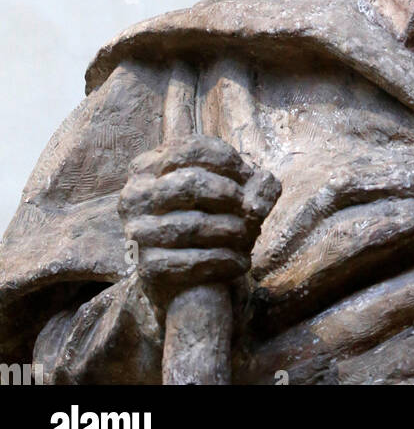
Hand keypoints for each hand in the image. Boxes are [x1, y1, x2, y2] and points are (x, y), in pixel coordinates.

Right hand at [119, 134, 280, 310]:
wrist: (186, 279)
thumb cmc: (209, 223)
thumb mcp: (233, 197)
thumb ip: (256, 185)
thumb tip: (265, 181)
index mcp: (148, 167)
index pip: (190, 148)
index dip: (227, 161)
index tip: (248, 177)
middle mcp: (134, 196)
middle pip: (190, 183)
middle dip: (230, 195)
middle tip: (251, 209)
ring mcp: (137, 232)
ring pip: (194, 224)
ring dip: (232, 231)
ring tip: (249, 236)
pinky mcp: (147, 267)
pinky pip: (193, 260)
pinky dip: (225, 260)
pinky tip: (241, 261)